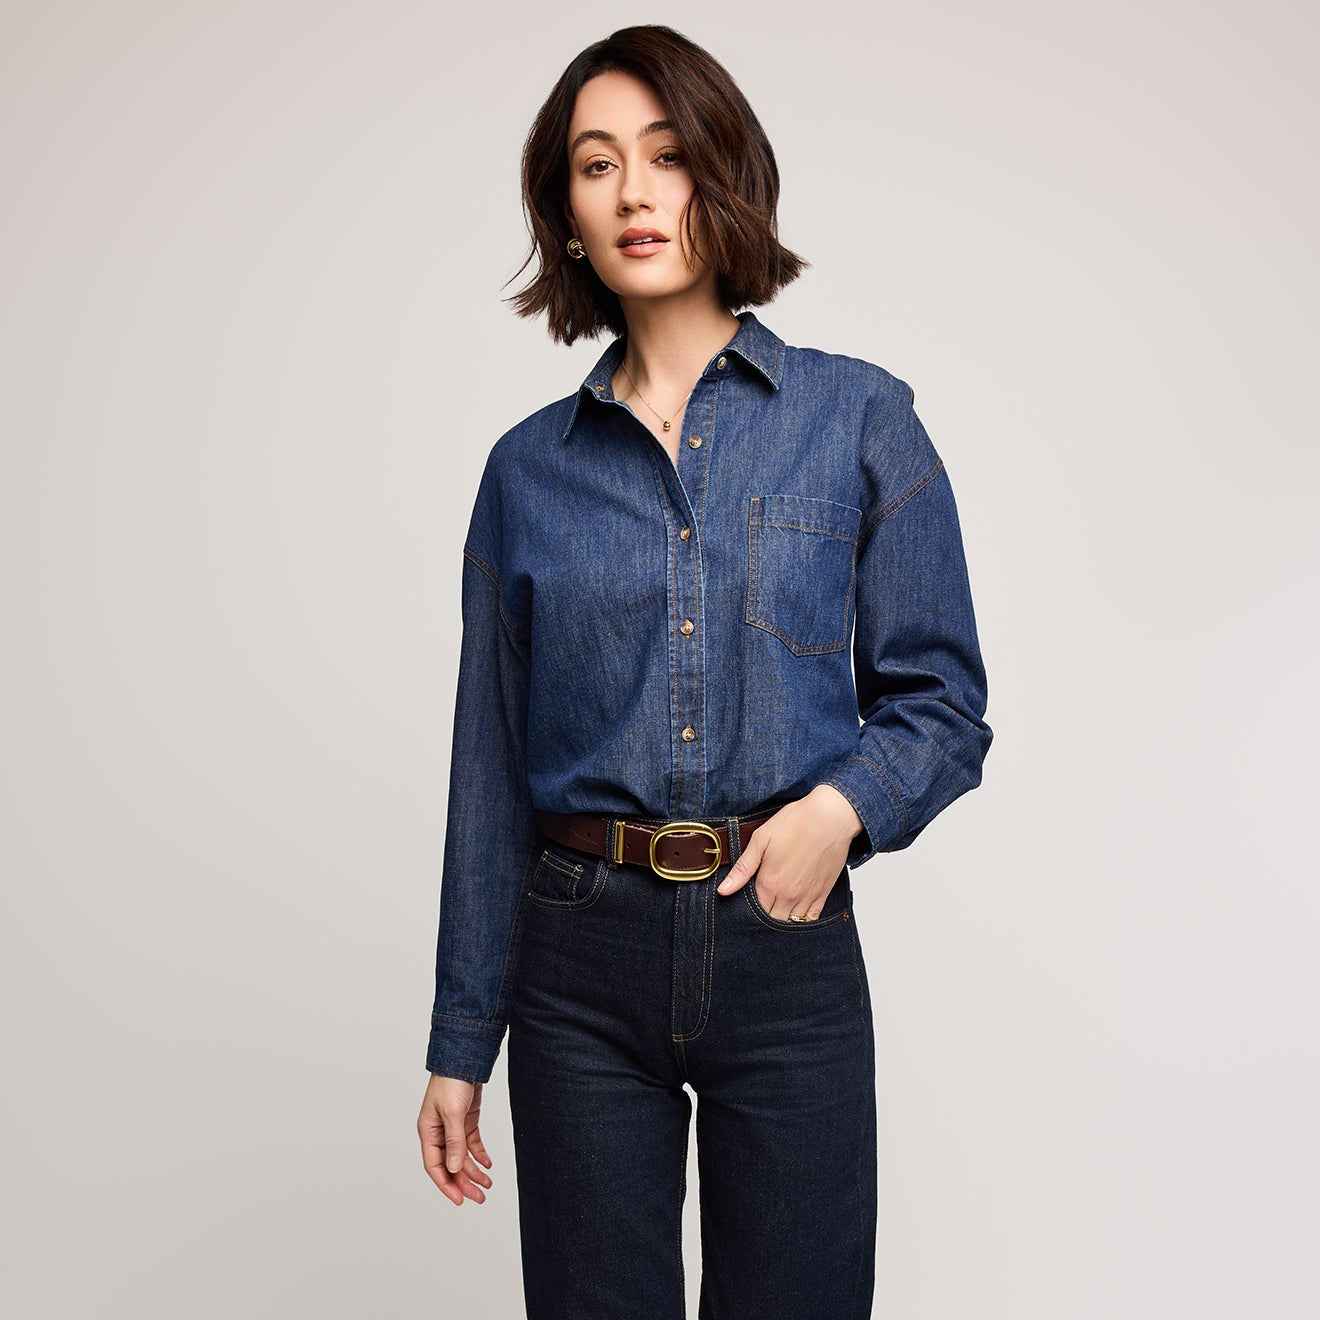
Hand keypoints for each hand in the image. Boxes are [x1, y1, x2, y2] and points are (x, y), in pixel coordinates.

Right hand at [418, 1073, 493, 1205]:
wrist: (464, 1058)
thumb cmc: (451, 1082)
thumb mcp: (452, 1113)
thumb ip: (454, 1141)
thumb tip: (453, 1168)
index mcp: (428, 1132)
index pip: (434, 1166)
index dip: (446, 1184)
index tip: (459, 1200)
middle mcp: (438, 1133)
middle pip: (450, 1165)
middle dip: (464, 1182)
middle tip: (480, 1198)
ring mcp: (452, 1127)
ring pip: (462, 1157)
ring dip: (474, 1171)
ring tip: (488, 1184)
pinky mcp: (465, 1121)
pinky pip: (471, 1144)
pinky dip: (479, 1155)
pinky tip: (488, 1164)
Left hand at [715, 785, 863, 917]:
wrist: (830, 817)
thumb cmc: (796, 823)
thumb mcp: (761, 839)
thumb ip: (742, 868)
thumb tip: (723, 891)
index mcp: (770, 883)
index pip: (754, 912)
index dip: (748, 910)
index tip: (746, 902)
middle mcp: (789, 895)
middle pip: (772, 921)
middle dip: (764, 917)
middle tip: (761, 905)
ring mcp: (808, 896)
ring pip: (792, 923)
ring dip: (783, 919)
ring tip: (777, 908)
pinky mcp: (823, 893)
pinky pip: (812, 919)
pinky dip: (803, 920)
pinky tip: (796, 912)